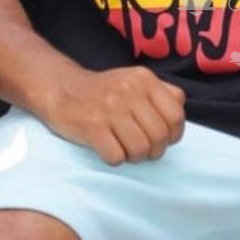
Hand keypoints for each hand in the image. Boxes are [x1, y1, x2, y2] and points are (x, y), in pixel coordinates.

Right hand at [41, 64, 185, 164]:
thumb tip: (180, 113)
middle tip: (142, 149)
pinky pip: (116, 157)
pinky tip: (108, 148)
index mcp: (144, 79)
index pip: (176, 116)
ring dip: (135, 157)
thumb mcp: (135, 81)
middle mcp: (129, 91)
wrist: (60, 88)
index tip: (163, 139)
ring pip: (140, 149)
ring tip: (126, 149)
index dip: (173, 135)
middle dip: (154, 151)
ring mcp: (109, 108)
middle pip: (159, 137)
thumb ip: (162, 93)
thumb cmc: (103, 91)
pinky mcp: (91, 126)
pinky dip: (115, 159)